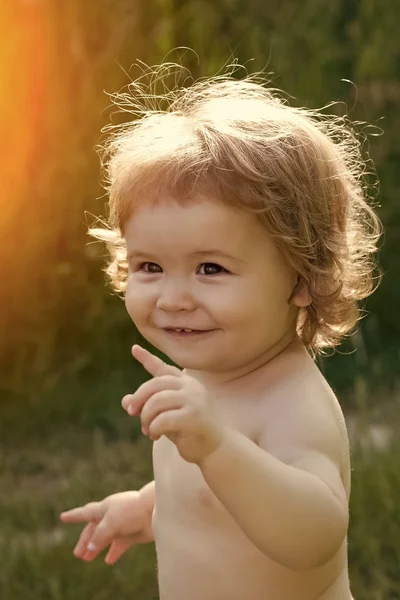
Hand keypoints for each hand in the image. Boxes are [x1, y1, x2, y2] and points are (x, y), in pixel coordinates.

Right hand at [60, 491, 151, 563]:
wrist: (155, 510)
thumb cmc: (131, 510)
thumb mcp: (111, 522)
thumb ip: (99, 536)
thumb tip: (89, 548)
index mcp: (103, 508)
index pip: (85, 513)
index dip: (73, 516)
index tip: (63, 517)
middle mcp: (111, 516)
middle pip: (93, 530)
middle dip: (85, 541)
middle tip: (78, 554)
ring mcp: (121, 525)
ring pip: (104, 538)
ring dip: (96, 548)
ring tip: (87, 559)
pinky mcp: (131, 534)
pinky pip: (119, 545)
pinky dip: (113, 552)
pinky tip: (108, 561)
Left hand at [122, 345, 224, 463]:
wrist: (214, 448)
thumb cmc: (188, 430)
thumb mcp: (165, 415)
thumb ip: (148, 406)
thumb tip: (125, 402)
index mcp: (185, 382)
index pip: (163, 368)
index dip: (147, 358)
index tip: (134, 349)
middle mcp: (191, 386)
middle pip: (155, 384)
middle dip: (139, 398)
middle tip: (131, 412)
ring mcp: (194, 400)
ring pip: (157, 401)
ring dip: (146, 417)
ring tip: (147, 429)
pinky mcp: (194, 417)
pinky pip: (163, 419)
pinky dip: (154, 428)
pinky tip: (155, 436)